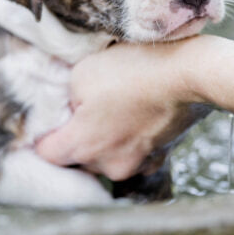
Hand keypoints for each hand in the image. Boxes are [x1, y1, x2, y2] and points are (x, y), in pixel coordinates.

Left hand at [35, 39, 206, 180]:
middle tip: (85, 105)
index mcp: (83, 146)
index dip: (44, 133)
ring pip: (107, 155)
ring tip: (116, 106)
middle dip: (78, 134)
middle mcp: (108, 165)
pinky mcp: (159, 157)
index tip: (50, 117)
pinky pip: (133, 152)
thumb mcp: (81, 71)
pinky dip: (132, 137)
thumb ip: (63, 96)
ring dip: (107, 136)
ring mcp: (137, 164)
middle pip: (78, 157)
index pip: (45, 153)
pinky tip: (137, 112)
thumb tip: (66, 108)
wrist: (190, 73)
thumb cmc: (133, 69)